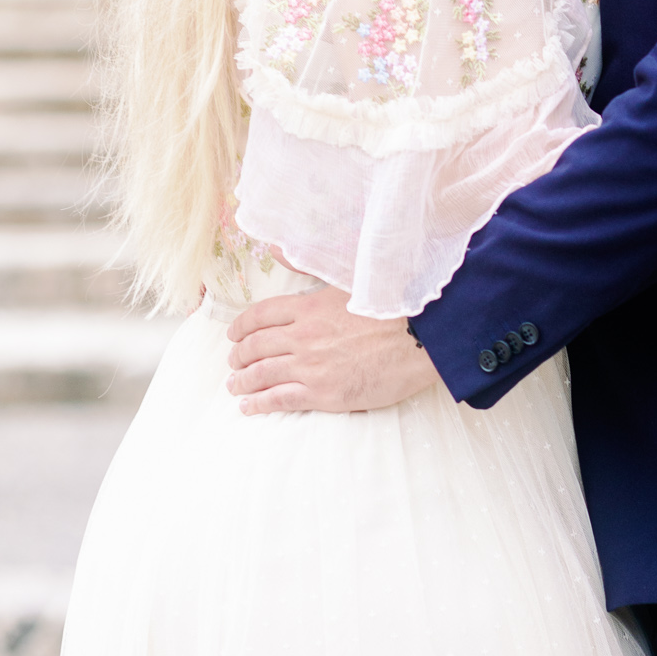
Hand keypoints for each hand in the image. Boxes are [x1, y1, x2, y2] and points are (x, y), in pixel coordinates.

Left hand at [226, 284, 439, 414]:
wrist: (423, 338)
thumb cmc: (394, 305)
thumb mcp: (350, 276)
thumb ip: (310, 264)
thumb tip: (278, 249)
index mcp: (309, 306)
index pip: (261, 315)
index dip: (242, 326)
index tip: (234, 333)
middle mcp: (303, 336)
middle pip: (256, 346)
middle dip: (239, 354)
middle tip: (233, 361)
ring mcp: (312, 367)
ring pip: (263, 374)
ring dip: (243, 380)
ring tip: (235, 385)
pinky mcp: (325, 394)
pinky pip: (281, 399)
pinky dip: (259, 403)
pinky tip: (249, 406)